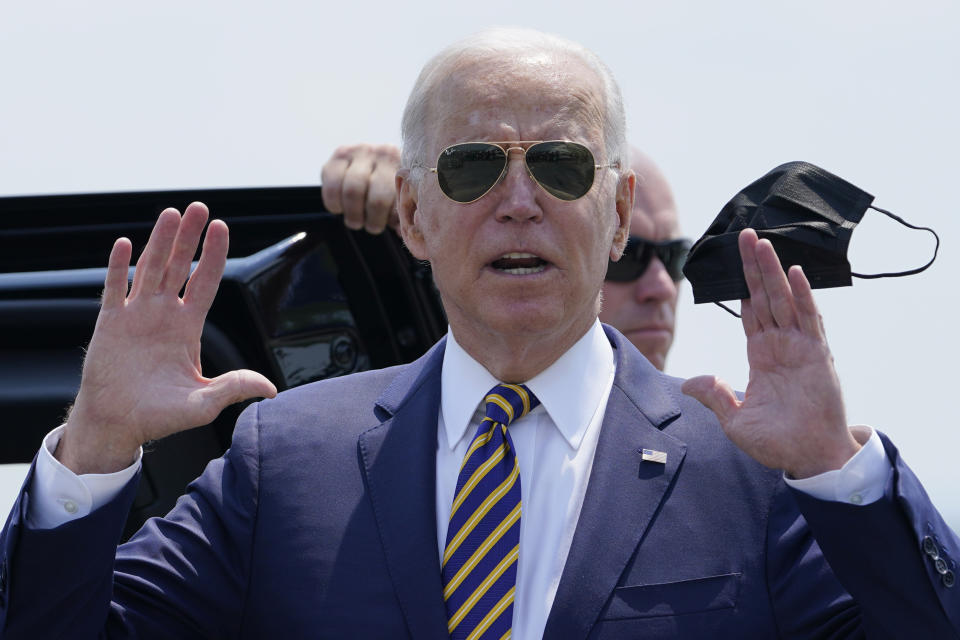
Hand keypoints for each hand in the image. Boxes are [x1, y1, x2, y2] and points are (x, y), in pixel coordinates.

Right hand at [57, 203, 277, 473]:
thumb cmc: (161, 416)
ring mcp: (135, 316)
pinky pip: (113, 289)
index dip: (214, 256)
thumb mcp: (204, 403)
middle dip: (189, 237)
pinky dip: (117, 267)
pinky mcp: (109, 324)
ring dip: (158, 241)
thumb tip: (270, 390)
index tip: (222, 227)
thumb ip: (233, 388)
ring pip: (149, 269)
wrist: (118, 424)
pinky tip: (123, 245)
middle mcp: (163, 315)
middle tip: (199, 207)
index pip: (205, 283)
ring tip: (170, 214)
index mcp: (188, 328)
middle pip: (180, 267)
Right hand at [321, 143, 399, 233]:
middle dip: (373, 221)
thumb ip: (403, 214)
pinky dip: (334, 203)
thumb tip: (401, 233)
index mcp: (406, 166)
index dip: (392, 218)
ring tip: (356, 221)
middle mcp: (384, 153)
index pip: (401, 200)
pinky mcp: (339, 154)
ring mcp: (360, 151)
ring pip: (352, 192)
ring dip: (353, 214)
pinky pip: (331, 186)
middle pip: (377, 200)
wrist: (374, 164)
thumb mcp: (401, 199)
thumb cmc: (391, 188)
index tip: (390, 225)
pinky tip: (340, 207)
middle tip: (372, 227)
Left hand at [681, 229, 860, 478]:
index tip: (733, 261)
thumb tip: (690, 384)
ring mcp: (800, 347)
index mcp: (761, 356)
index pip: (749, 312)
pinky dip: (803, 295)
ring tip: (762, 243)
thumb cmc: (777, 443)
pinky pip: (809, 320)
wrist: (811, 458)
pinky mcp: (818, 356)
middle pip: (765, 296)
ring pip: (784, 300)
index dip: (742, 287)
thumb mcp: (736, 423)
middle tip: (745, 235)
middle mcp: (780, 345)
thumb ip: (716, 398)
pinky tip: (793, 273)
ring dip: (773, 271)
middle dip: (754, 267)